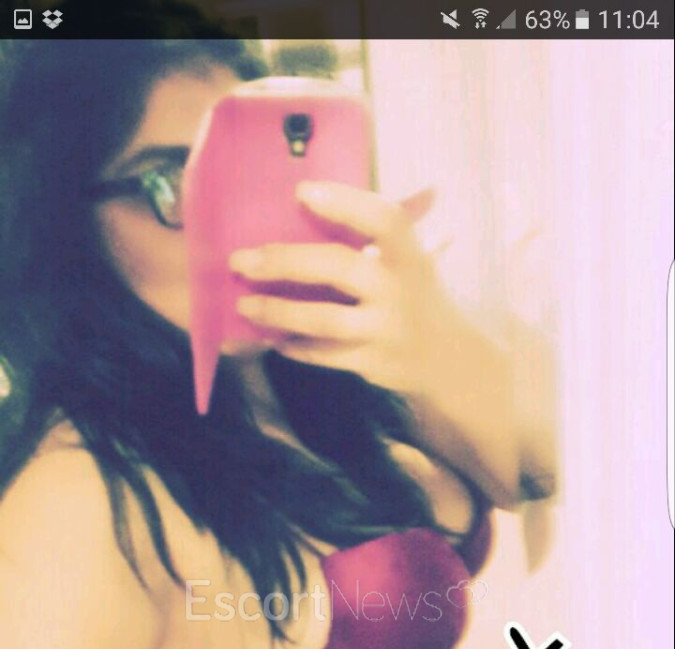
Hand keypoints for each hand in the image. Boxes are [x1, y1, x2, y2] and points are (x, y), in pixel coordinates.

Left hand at [228, 182, 456, 396]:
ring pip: (322, 318)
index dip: (342, 202)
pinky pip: (324, 354)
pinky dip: (296, 347)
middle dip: (283, 261)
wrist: (451, 359)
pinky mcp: (372, 362)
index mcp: (409, 254)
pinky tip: (274, 339)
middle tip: (240, 260)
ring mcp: (385, 329)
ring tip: (245, 304)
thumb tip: (333, 195)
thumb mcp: (413, 260)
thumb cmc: (418, 296)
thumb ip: (379, 234)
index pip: (380, 218)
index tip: (301, 192)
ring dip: (277, 311)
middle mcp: (397, 289)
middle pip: (336, 266)